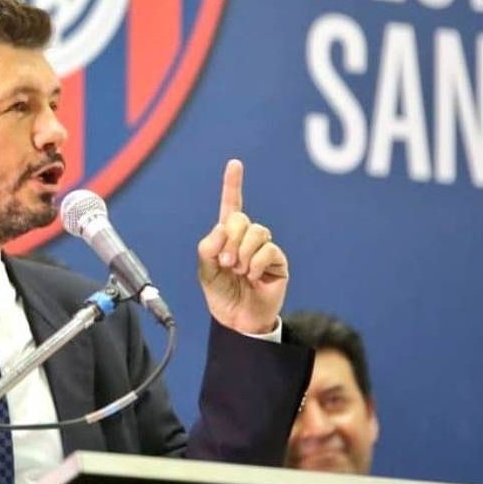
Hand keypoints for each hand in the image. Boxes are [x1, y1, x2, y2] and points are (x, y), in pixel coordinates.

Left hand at [196, 159, 287, 333]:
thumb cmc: (221, 294)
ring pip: (257, 232)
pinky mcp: (278, 261)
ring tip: (239, 271)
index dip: (233, 184)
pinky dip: (256, 263)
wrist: (237, 320)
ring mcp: (263, 248)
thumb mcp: (205, 271)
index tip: (234, 164)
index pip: (231, 206)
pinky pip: (269, 250)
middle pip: (241, 219)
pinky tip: (252, 277)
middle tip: (226, 264)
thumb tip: (222, 228)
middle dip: (229, 240)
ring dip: (243, 253)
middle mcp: (246, 238)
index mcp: (227, 236)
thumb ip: (207, 248)